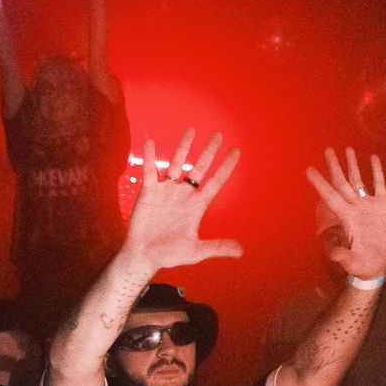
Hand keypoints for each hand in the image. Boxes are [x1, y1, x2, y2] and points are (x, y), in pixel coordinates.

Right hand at [123, 129, 243, 270]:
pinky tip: (150, 142)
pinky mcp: (149, 192)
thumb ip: (216, 247)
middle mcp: (183, 195)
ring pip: (176, 164)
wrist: (143, 255)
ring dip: (183, 148)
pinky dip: (149, 158)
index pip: (215, 182)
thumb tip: (241, 251)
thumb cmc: (169, 254)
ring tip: (191, 130)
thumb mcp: (195, 251)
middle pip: (199, 168)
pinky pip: (150, 171)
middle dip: (209, 152)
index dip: (226, 167)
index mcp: (197, 206)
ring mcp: (166, 191)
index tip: (236, 151)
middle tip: (219, 135)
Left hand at [305, 147, 385, 280]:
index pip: (330, 195)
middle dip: (334, 166)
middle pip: (342, 182)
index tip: (308, 169)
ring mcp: (368, 204)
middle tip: (327, 150)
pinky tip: (373, 158)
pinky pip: (379, 184)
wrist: (378, 263)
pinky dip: (377, 171)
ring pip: (358, 179)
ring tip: (347, 149)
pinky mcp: (383, 205)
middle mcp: (355, 206)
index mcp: (346, 216)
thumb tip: (334, 255)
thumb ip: (343, 256)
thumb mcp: (352, 261)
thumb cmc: (362, 264)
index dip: (319, 183)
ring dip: (352, 164)